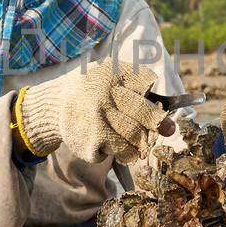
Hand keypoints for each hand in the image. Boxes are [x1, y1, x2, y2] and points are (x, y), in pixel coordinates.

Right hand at [18, 61, 166, 163]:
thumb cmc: (93, 90)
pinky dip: (121, 152)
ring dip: (140, 142)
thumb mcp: (110, 75)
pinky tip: (111, 143)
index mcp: (113, 73)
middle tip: (162, 128)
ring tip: (133, 138)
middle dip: (158, 124)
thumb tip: (170, 122)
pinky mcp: (91, 142)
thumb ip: (138, 89)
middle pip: (147, 115)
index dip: (155, 96)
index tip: (154, 103)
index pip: (148, 84)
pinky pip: (121, 153)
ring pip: (137, 139)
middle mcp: (105, 95)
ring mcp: (98, 120)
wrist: (54, 104)